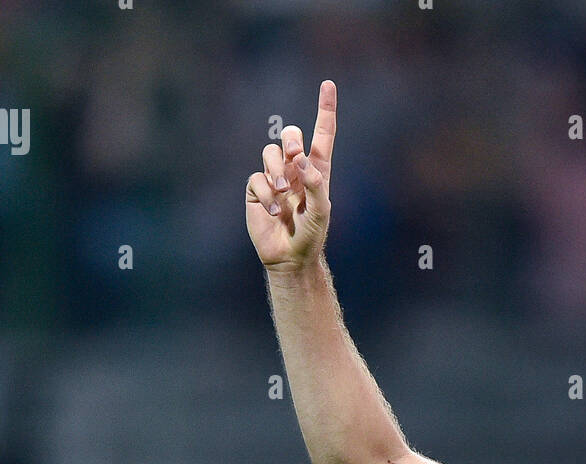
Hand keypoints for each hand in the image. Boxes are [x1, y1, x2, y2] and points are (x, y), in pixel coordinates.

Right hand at [246, 79, 336, 269]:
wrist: (290, 256)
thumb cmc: (311, 235)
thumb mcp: (321, 212)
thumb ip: (315, 185)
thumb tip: (301, 161)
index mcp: (317, 170)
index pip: (322, 135)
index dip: (325, 110)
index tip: (328, 85)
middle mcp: (295, 169)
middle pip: (290, 135)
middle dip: (291, 139)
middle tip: (295, 155)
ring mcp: (275, 177)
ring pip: (270, 152)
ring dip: (278, 170)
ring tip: (285, 193)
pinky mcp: (257, 189)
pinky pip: (257, 177)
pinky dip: (267, 193)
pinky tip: (275, 211)